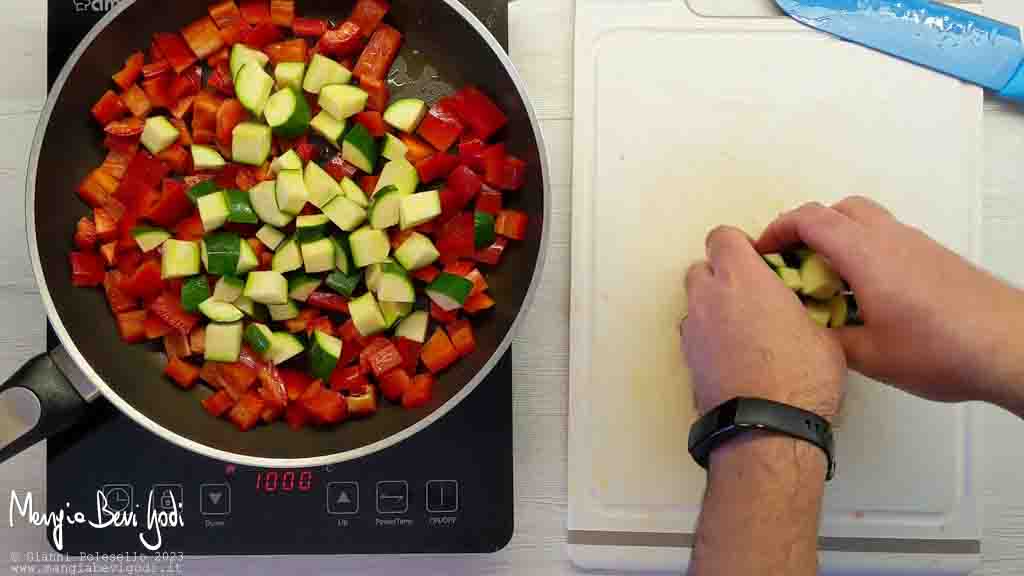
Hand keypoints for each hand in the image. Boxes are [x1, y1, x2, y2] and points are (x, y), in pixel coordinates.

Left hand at [683, 227, 846, 420]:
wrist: (767, 428)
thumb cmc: (802, 376)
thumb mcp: (821, 332)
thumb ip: (800, 307)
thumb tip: (799, 314)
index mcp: (741, 277)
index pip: (722, 237)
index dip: (740, 246)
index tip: (761, 263)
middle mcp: (708, 297)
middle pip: (701, 269)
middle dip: (722, 276)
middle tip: (753, 297)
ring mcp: (692, 331)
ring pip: (696, 304)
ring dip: (714, 309)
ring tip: (746, 332)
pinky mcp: (687, 361)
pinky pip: (695, 337)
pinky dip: (710, 339)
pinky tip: (736, 358)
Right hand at [756, 197, 1023, 410]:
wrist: (1010, 347)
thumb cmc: (941, 350)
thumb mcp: (870, 356)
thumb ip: (829, 338)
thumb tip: (807, 331)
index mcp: (865, 254)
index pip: (809, 219)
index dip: (777, 231)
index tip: (762, 253)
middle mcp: (890, 238)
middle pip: (838, 210)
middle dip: (808, 229)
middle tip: (793, 263)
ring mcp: (916, 244)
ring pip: (866, 221)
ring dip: (839, 239)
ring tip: (829, 281)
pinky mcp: (934, 257)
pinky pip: (888, 239)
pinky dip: (865, 252)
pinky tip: (867, 294)